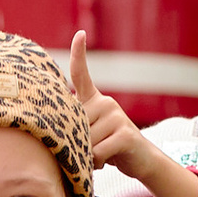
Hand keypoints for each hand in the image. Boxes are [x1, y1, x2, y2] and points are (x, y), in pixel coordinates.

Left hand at [68, 36, 197, 196]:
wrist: (141, 161)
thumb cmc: (108, 148)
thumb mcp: (90, 134)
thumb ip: (76, 126)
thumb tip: (56, 126)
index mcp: (94, 100)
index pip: (82, 74)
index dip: (79, 54)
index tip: (80, 33)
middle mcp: (105, 102)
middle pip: (74, 125)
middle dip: (78, 144)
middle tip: (94, 149)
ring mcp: (116, 116)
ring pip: (84, 141)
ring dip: (88, 156)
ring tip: (102, 154)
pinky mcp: (124, 133)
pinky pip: (97, 151)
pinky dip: (97, 162)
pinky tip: (107, 161)